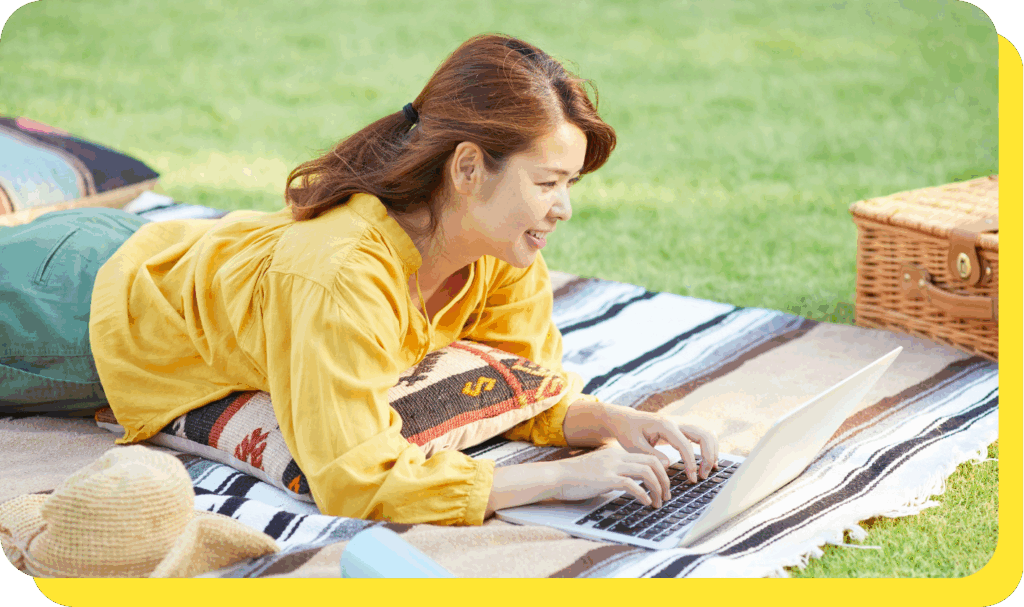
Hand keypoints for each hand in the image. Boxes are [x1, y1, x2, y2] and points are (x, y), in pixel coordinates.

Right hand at [555, 447, 671, 507]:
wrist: (556, 476)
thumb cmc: (575, 477)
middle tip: (667, 496)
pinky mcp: (607, 479)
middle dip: (665, 480)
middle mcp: (617, 456)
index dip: (661, 471)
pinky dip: (644, 495)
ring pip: (648, 472)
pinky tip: (646, 503)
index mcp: (616, 453)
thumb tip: (629, 485)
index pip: (648, 457)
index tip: (663, 486)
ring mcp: (612, 466)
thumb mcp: (599, 470)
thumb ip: (614, 472)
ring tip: (658, 502)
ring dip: (658, 489)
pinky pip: (633, 485)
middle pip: (653, 462)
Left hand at [600, 405, 718, 483]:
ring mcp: (682, 422)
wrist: (626, 420)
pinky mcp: (683, 427)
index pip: (685, 445)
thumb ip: (651, 455)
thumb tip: (668, 465)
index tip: (692, 479)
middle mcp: (677, 421)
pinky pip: (703, 434)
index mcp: (665, 425)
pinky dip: (710, 446)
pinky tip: (708, 461)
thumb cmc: (628, 432)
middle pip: (704, 434)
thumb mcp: (634, 446)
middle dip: (709, 456)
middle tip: (703, 475)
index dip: (691, 463)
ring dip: (713, 451)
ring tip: (708, 470)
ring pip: (707, 432)